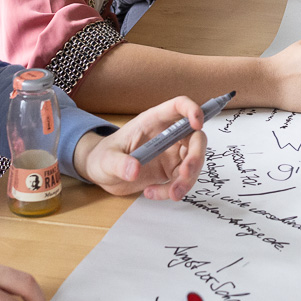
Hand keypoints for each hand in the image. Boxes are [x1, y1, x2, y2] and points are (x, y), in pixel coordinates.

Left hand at [74, 95, 207, 196]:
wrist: (102, 174)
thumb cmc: (103, 157)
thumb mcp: (106, 160)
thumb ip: (119, 164)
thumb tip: (134, 169)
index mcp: (153, 121)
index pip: (178, 106)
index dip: (192, 110)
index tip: (197, 124)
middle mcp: (168, 135)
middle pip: (195, 138)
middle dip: (196, 156)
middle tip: (185, 173)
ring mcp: (172, 153)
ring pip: (194, 161)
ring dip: (187, 179)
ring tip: (170, 194)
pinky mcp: (172, 171)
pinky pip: (182, 180)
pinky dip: (173, 190)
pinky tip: (151, 193)